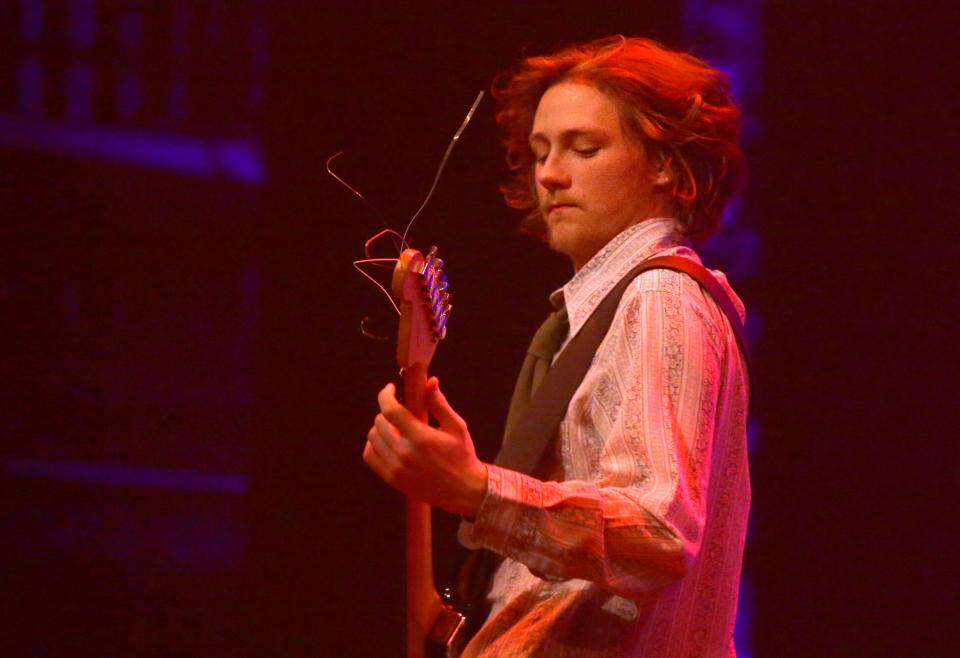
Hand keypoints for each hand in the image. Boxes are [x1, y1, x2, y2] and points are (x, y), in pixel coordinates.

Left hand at [363, 377, 487, 516]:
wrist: (463, 490)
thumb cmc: (462, 455)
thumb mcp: (457, 426)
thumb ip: (439, 404)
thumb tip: (430, 381)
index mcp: (421, 438)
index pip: (391, 410)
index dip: (386, 395)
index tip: (391, 388)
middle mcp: (405, 454)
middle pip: (379, 422)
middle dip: (387, 410)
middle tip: (400, 411)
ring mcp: (396, 468)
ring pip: (372, 438)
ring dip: (380, 427)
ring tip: (396, 427)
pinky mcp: (392, 479)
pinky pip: (370, 456)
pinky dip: (374, 445)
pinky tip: (388, 441)